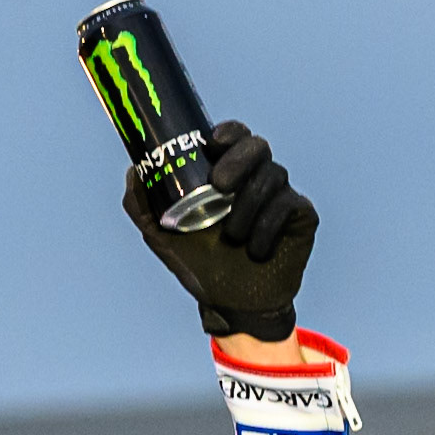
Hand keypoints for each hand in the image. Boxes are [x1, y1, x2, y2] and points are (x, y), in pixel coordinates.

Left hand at [123, 121, 317, 340]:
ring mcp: (281, 194)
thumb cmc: (198, 263)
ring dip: (246, 207)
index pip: (233, 137)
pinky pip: (288, 204)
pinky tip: (255, 249)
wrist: (231, 302)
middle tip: (218, 185)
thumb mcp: (161, 235)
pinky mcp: (300, 215)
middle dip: (238, 160)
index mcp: (225, 173)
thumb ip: (142, 205)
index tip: (212, 141)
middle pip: (257, 146)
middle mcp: (255, 177)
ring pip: (272, 175)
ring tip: (232, 238)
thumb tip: (133, 170)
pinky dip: (266, 227)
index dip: (228, 132)